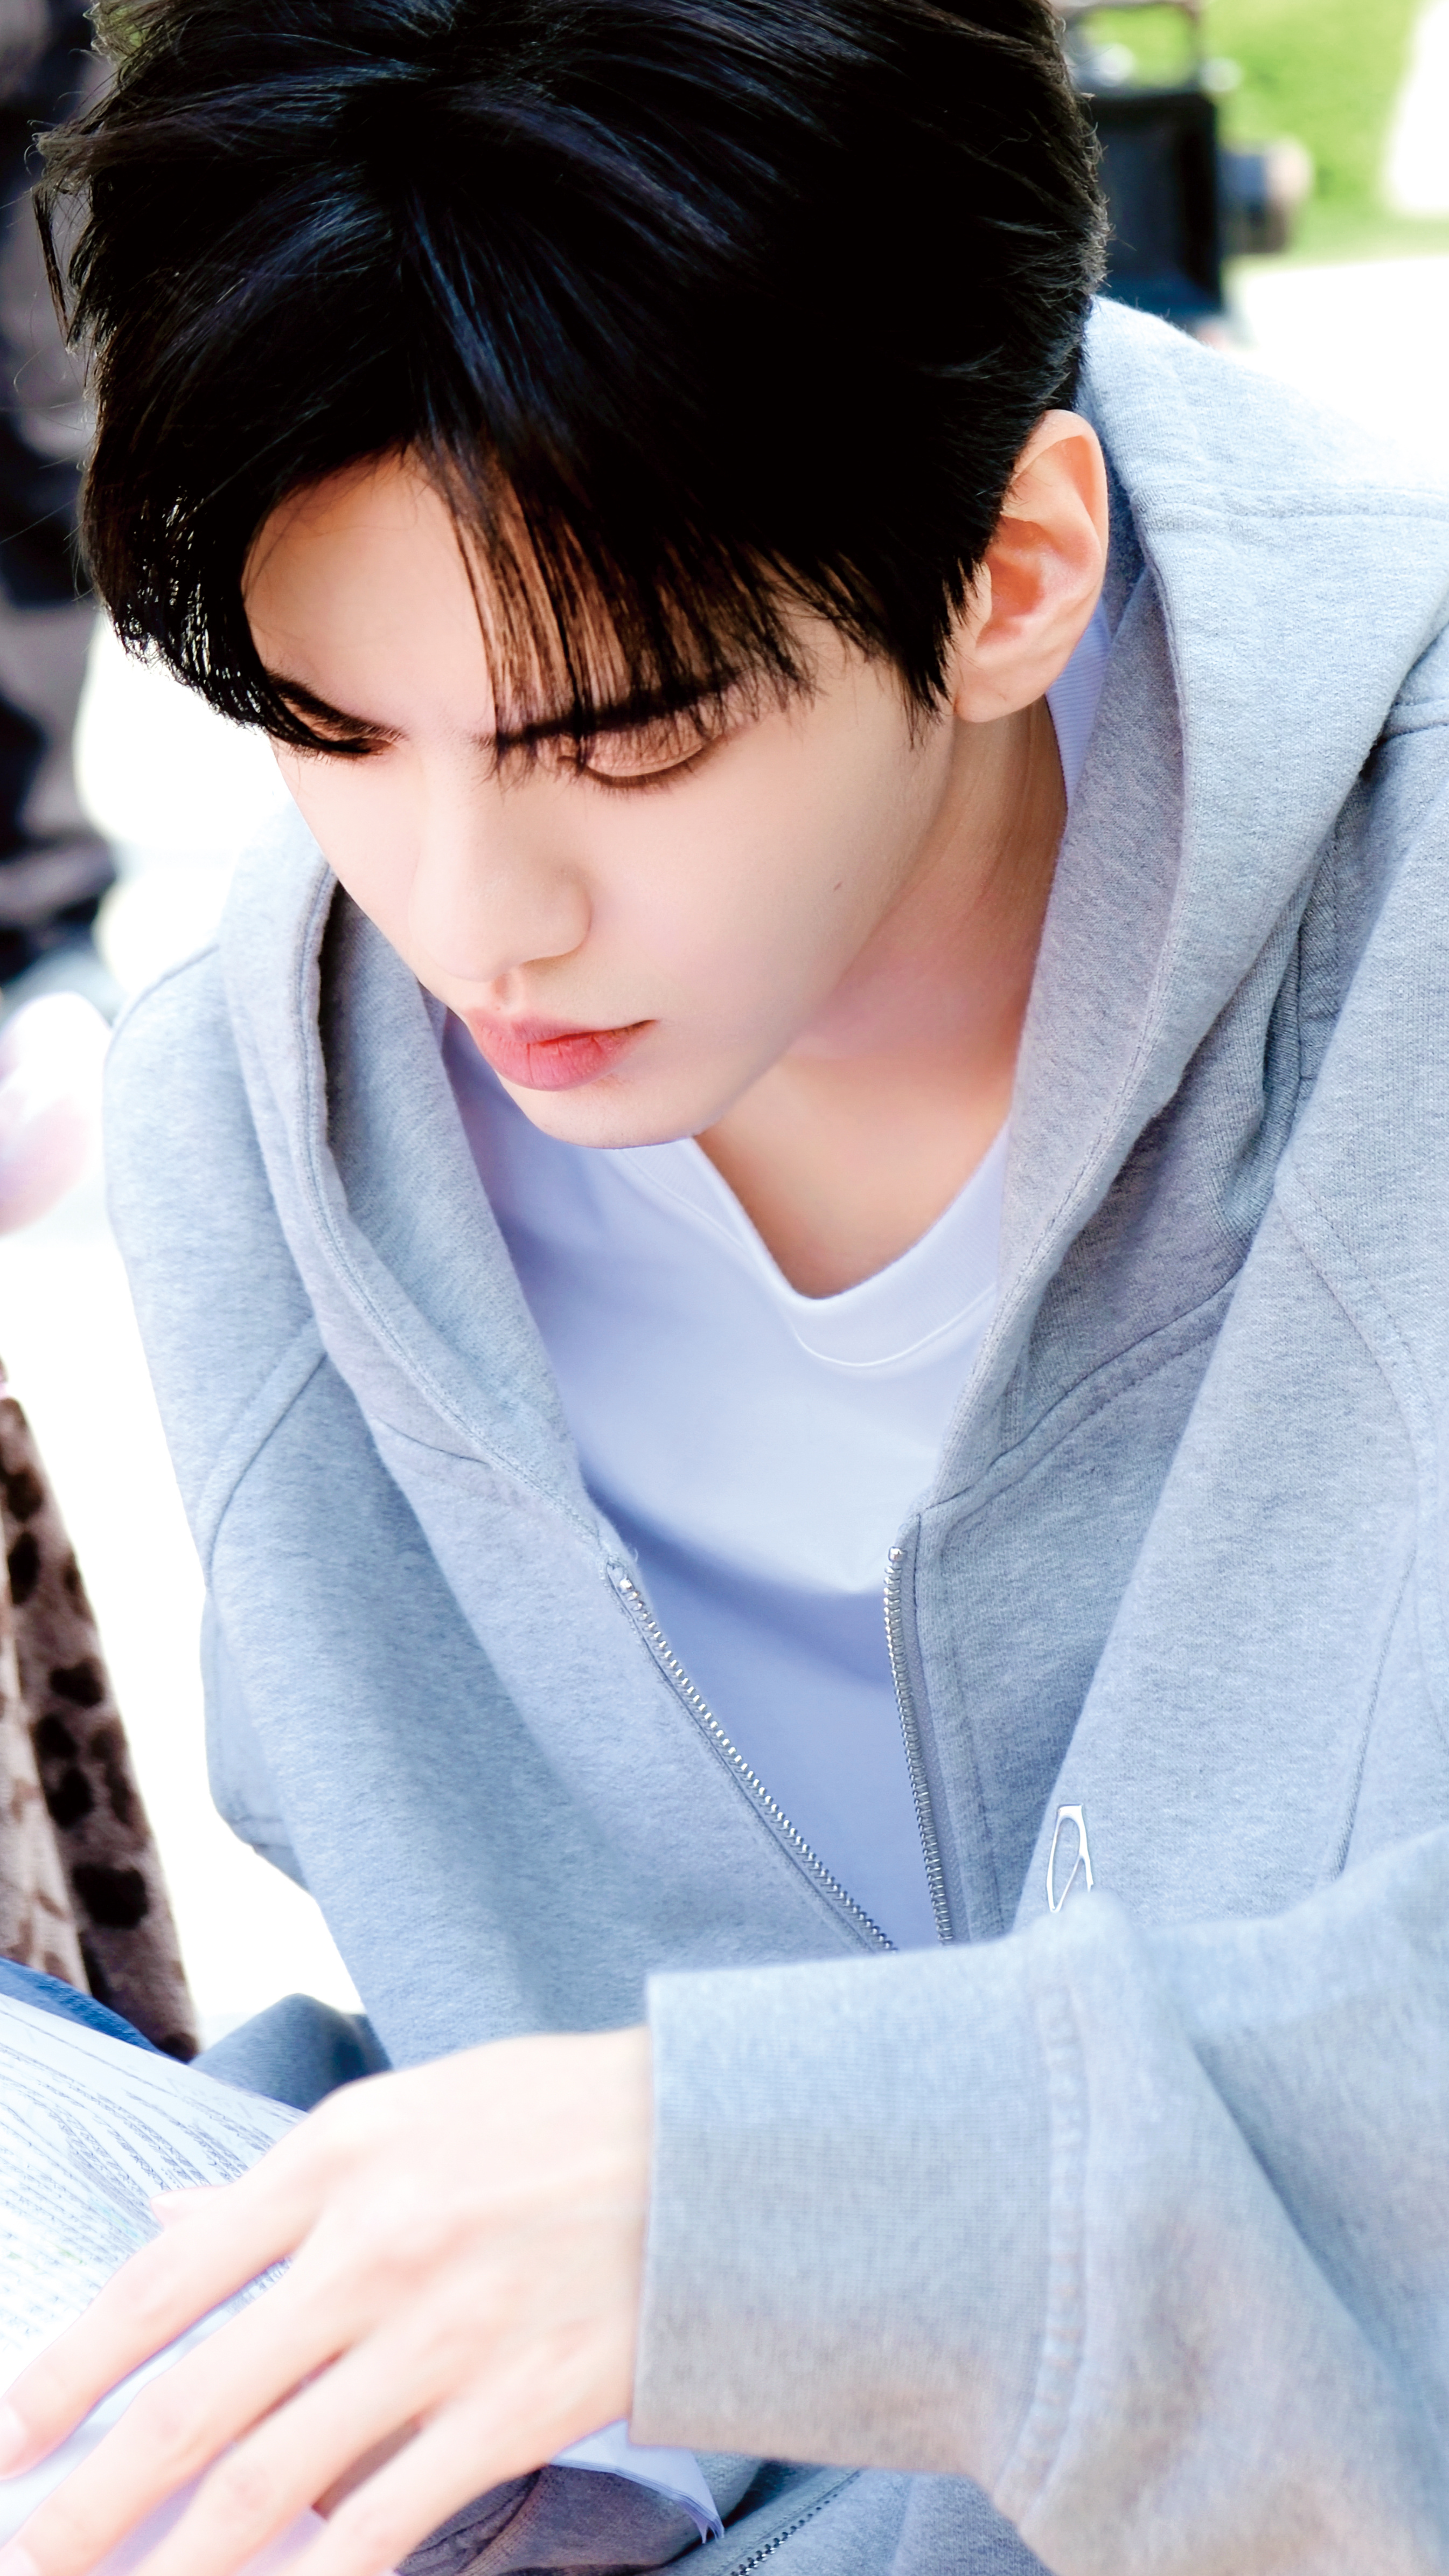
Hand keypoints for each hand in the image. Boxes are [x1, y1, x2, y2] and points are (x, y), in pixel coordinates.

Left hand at [0, 2026, 650, 2575]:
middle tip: (29, 2557)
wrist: (716, 2145)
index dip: (71, 2372)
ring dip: (179, 2562)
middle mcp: (374, 2248)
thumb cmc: (553, 2117)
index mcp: (337, 2160)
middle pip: (200, 2403)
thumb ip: (284, 2184)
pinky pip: (383, 2522)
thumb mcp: (406, 2111)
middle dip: (93, 2500)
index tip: (10, 2439)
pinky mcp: (513, 2409)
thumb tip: (167, 2222)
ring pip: (273, 2483)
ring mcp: (444, 2336)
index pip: (167, 2282)